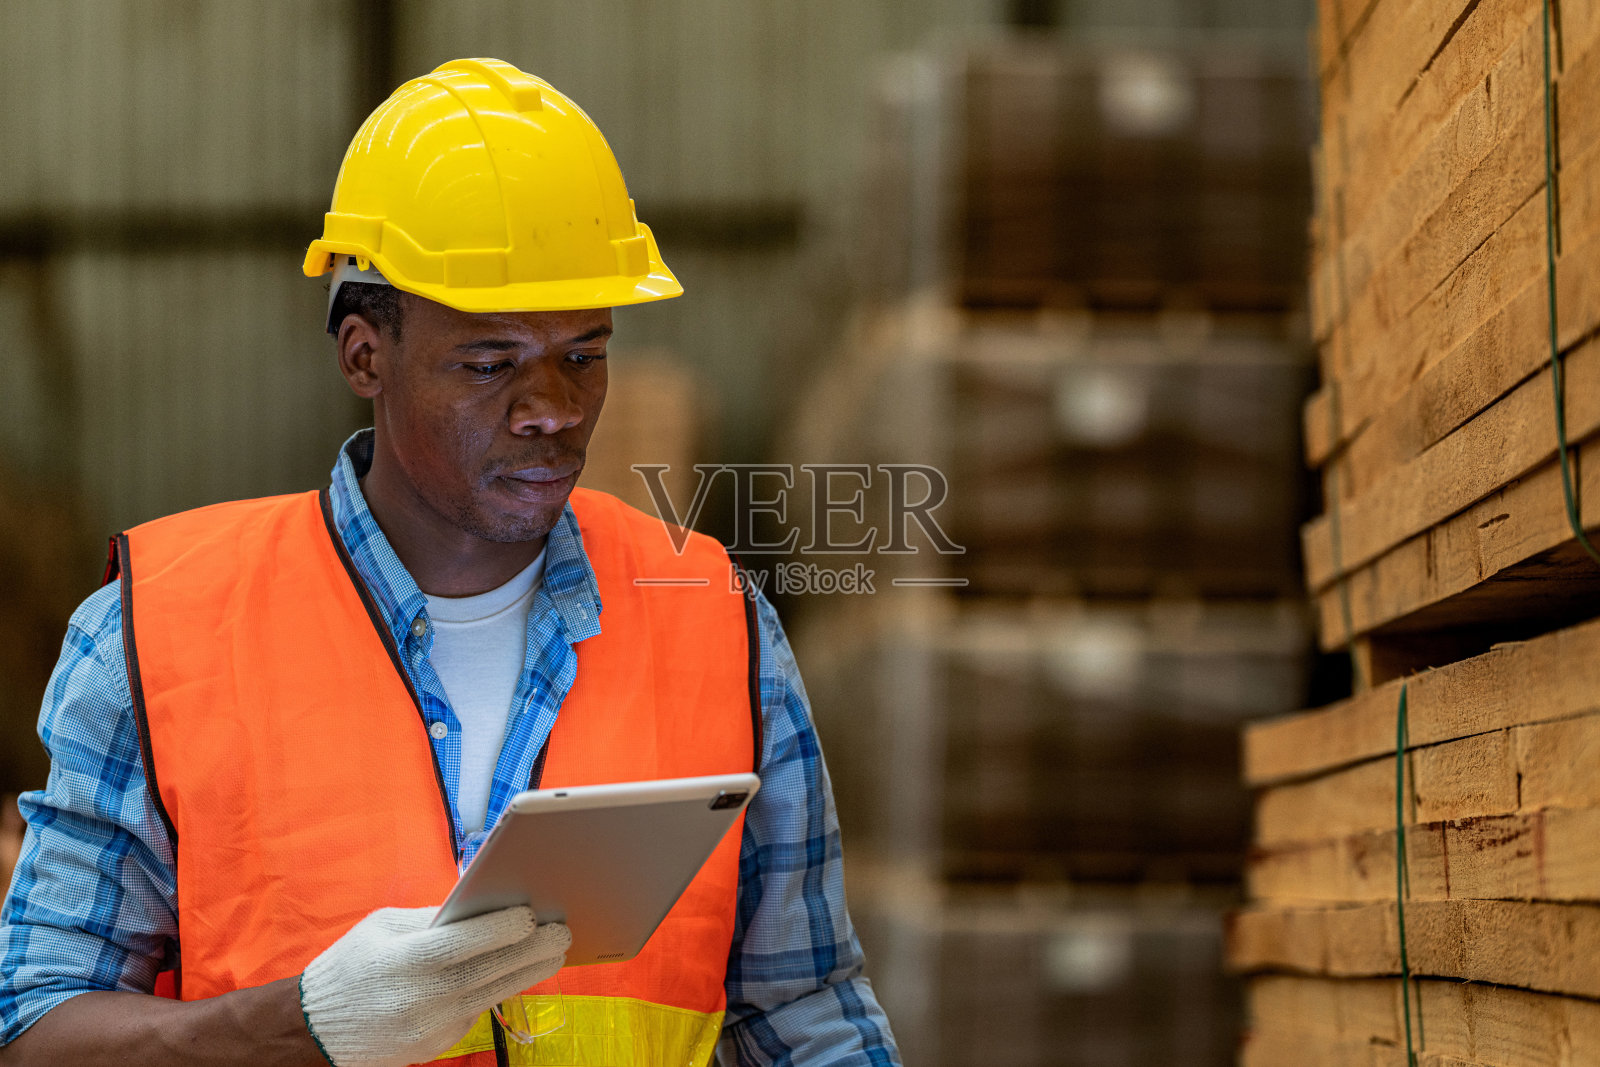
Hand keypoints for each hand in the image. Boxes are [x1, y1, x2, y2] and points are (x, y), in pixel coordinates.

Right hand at [298, 906, 568, 1066]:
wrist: (317, 1029)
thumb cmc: (351, 966)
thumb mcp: (382, 928)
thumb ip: (431, 918)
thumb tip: (481, 903)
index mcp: (405, 960)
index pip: (465, 941)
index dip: (503, 926)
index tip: (531, 912)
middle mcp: (422, 996)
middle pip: (491, 969)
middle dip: (533, 948)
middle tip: (562, 931)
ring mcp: (432, 1026)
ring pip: (494, 992)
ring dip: (530, 970)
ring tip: (556, 950)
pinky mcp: (438, 1044)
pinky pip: (477, 1011)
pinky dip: (499, 989)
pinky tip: (519, 971)